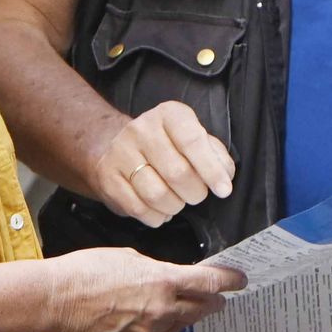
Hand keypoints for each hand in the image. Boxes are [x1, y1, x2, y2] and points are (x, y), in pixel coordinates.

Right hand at [44, 247, 244, 331]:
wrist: (54, 301)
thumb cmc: (83, 273)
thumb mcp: (126, 257)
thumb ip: (151, 269)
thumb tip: (160, 277)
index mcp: (162, 282)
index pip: (207, 282)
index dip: (228, 281)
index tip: (239, 280)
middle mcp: (159, 311)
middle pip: (199, 309)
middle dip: (211, 303)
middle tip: (218, 299)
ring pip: (177, 326)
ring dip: (184, 317)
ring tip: (186, 309)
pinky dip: (155, 331)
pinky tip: (149, 324)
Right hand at [90, 101, 235, 227]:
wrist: (115, 146)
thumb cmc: (167, 145)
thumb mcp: (194, 138)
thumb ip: (214, 154)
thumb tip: (224, 176)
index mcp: (168, 114)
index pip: (192, 141)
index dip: (211, 170)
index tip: (223, 190)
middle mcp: (141, 129)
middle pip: (177, 173)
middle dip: (195, 192)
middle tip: (196, 194)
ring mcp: (120, 153)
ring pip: (157, 194)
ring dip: (175, 206)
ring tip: (177, 201)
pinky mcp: (107, 178)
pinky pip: (138, 209)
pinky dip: (156, 216)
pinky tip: (160, 209)